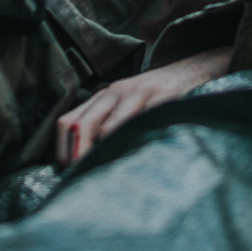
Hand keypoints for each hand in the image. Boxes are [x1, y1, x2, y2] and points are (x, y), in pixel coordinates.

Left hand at [57, 47, 232, 164]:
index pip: (66, 122)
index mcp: (100, 97)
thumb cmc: (151, 97)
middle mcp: (113, 93)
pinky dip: (135, 146)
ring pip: (109, 128)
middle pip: (80, 125)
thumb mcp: (123, 105)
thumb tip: (83, 164)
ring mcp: (137, 95)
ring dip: (104, 155)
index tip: (69, 174)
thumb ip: (103, 126)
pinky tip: (137, 162)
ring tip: (108, 177)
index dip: (63, 151)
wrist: (188, 70)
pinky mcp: (162, 99)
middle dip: (78, 157)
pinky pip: (143, 125)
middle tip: (83, 180)